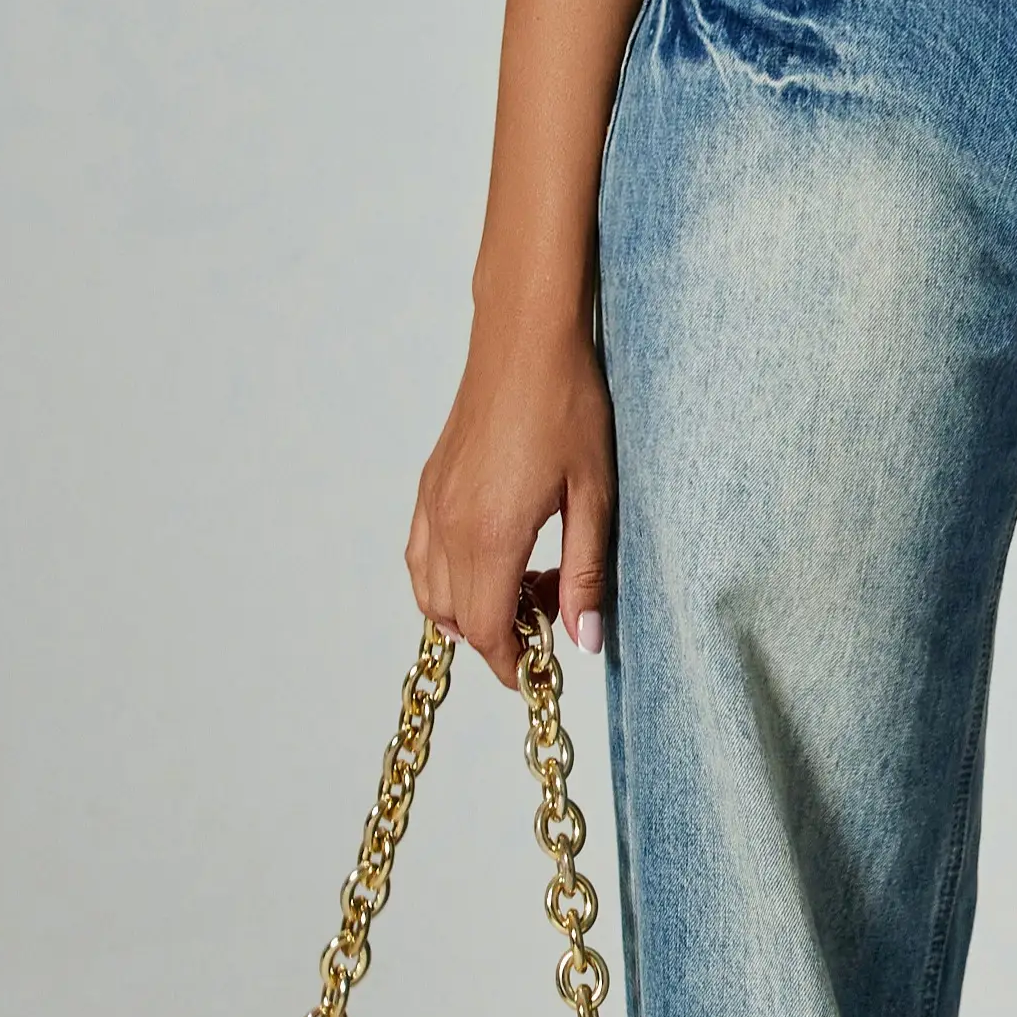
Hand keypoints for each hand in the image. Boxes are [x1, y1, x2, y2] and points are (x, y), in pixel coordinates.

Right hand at [407, 316, 615, 689]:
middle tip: (552, 614)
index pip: (487, 632)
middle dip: (501, 637)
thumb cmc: (569, 407)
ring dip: (472, 609)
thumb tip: (584, 641)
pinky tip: (496, 555)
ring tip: (529, 584)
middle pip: (457, 620)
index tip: (542, 675)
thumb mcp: (595, 495)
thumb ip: (586, 573)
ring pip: (431, 593)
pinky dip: (449, 577)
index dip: (513, 664)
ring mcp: (432, 506)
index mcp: (490, 536)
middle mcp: (449, 528)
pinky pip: (422, 557)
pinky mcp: (428, 485)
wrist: (526, 341)